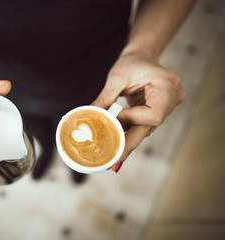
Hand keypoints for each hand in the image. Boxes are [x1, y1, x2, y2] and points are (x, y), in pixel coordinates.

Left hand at [92, 51, 185, 171]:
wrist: (141, 56)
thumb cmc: (131, 62)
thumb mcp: (116, 77)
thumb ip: (105, 98)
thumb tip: (90, 116)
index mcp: (168, 86)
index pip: (153, 115)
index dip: (132, 120)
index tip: (113, 120)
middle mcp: (173, 98)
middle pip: (150, 127)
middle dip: (129, 143)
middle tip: (113, 161)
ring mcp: (169, 106)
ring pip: (146, 129)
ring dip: (127, 138)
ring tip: (111, 153)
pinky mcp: (160, 110)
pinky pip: (144, 125)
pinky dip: (129, 132)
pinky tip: (117, 141)